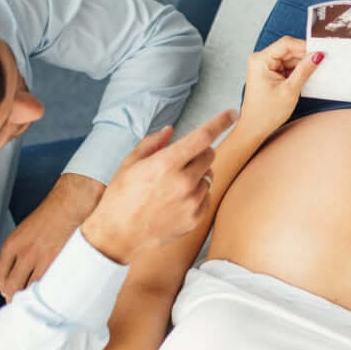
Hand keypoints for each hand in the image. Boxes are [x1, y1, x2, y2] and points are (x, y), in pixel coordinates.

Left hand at [0, 173, 104, 300]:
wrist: (72, 203)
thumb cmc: (52, 215)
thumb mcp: (25, 231)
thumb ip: (18, 251)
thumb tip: (19, 273)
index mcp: (11, 245)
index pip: (0, 275)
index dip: (3, 288)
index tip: (8, 293)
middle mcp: (23, 254)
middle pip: (12, 286)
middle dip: (15, 297)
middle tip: (21, 302)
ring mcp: (42, 259)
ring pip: (30, 288)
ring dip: (33, 297)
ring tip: (37, 300)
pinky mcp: (59, 262)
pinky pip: (49, 285)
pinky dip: (48, 291)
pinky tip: (51, 293)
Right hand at [80, 110, 237, 263]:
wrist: (117, 236)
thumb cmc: (120, 197)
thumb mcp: (129, 164)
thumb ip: (152, 143)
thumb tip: (171, 130)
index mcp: (166, 164)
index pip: (202, 137)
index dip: (220, 122)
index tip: (233, 113)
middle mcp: (183, 182)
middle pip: (209, 155)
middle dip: (199, 153)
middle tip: (181, 161)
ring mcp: (191, 202)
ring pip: (209, 177)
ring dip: (196, 176)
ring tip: (171, 187)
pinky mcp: (196, 218)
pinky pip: (206, 197)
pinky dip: (196, 195)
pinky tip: (175, 202)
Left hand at [238, 36, 323, 139]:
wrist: (255, 128)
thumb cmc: (266, 113)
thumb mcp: (290, 90)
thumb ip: (304, 70)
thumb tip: (317, 55)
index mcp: (261, 60)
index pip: (286, 44)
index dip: (304, 47)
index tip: (320, 52)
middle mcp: (261, 59)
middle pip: (288, 50)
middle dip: (304, 57)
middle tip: (321, 64)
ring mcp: (265, 66)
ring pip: (290, 58)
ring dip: (302, 65)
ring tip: (313, 74)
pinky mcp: (270, 72)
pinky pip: (288, 66)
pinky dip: (297, 71)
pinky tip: (305, 78)